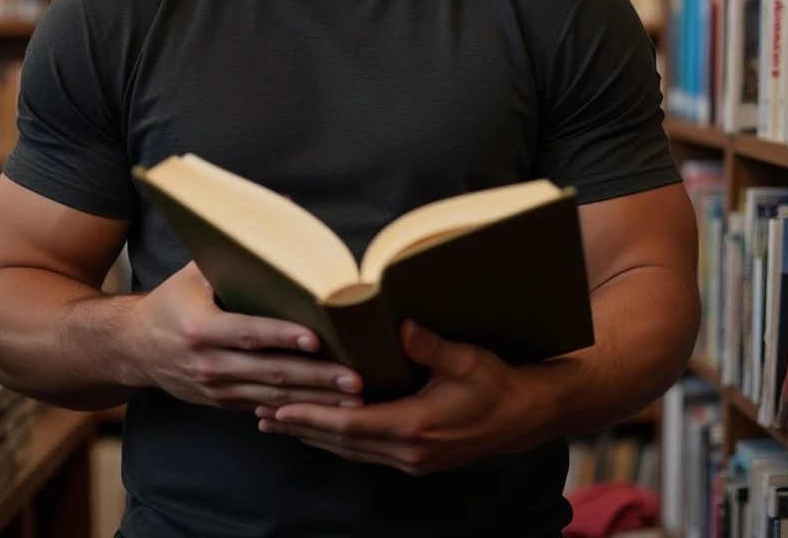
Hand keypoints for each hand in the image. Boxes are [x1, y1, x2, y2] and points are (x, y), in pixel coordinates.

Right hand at [129, 262, 362, 411]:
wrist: (133, 347)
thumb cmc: (172, 300)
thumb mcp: (193, 271)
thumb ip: (233, 248)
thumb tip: (280, 207)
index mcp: (199, 328)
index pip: (248, 332)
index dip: (283, 336)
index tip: (316, 339)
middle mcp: (207, 363)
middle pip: (270, 372)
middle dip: (315, 377)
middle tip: (353, 378)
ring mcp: (215, 388)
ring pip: (273, 397)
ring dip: (315, 399)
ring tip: (351, 398)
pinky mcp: (222, 402)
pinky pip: (263, 407)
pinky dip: (295, 410)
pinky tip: (325, 410)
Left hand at [255, 320, 550, 474]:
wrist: (524, 417)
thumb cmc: (496, 383)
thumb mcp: (465, 359)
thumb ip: (429, 345)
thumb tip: (400, 326)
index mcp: (415, 427)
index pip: (350, 424)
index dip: (313, 416)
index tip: (280, 407)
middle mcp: (408, 452)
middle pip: (342, 442)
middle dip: (301, 427)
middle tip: (263, 414)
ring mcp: (412, 461)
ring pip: (351, 450)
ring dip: (315, 436)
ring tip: (280, 423)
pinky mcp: (417, 460)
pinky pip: (366, 452)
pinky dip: (338, 441)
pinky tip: (322, 432)